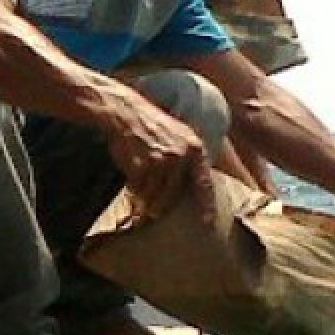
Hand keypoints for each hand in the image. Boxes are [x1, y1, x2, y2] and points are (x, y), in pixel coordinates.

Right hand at [106, 101, 215, 222]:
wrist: (127, 112)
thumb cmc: (153, 126)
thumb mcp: (180, 136)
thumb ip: (189, 159)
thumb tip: (194, 189)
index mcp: (195, 149)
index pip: (204, 183)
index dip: (206, 205)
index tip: (207, 222)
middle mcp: (181, 156)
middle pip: (172, 195)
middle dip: (160, 207)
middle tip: (153, 214)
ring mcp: (162, 161)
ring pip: (153, 195)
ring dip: (144, 199)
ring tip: (137, 196)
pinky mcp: (142, 166)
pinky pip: (138, 189)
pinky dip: (133, 189)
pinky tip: (130, 179)